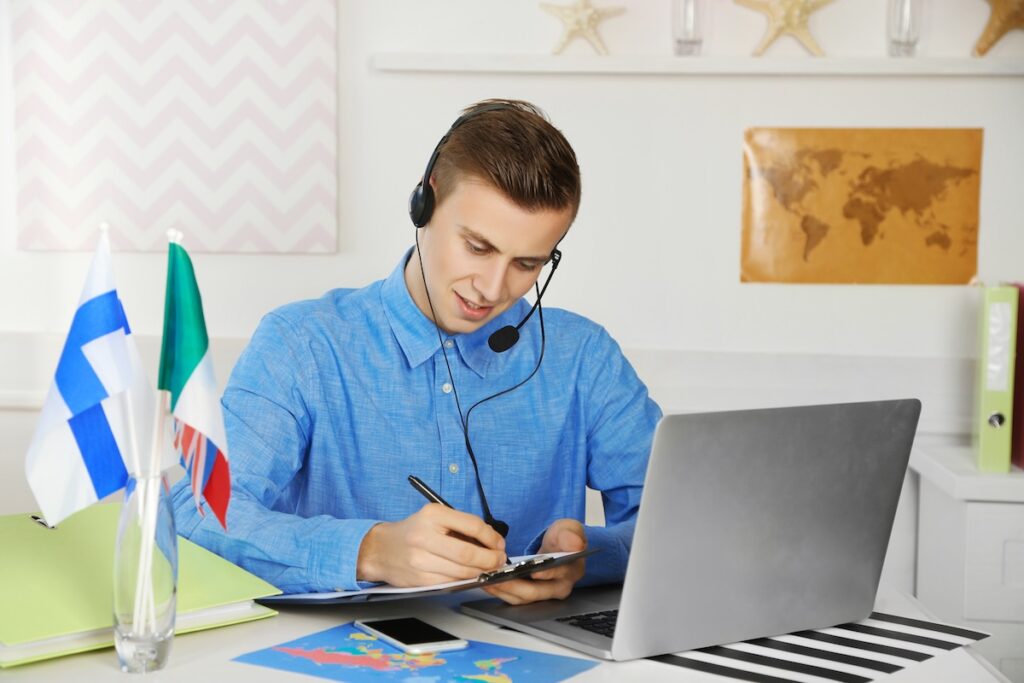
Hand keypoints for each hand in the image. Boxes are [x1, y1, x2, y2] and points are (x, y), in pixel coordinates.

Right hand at [356, 504, 505, 586]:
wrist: (381, 549)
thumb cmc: (413, 531)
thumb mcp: (435, 517)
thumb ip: (461, 526)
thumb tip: (491, 541)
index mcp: (433, 515)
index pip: (472, 526)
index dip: (492, 538)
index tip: (499, 544)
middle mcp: (425, 536)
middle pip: (468, 553)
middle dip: (490, 560)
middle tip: (498, 560)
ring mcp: (421, 559)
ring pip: (462, 571)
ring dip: (480, 572)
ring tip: (487, 568)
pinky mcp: (420, 578)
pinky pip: (451, 582)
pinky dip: (465, 580)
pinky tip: (470, 575)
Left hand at [482, 519, 585, 604]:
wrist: (556, 546)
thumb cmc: (563, 538)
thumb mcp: (569, 529)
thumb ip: (571, 534)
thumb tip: (575, 544)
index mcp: (571, 571)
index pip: (558, 575)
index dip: (546, 574)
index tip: (533, 572)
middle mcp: (558, 587)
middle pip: (535, 592)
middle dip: (514, 585)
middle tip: (497, 577)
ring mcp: (542, 594)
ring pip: (521, 598)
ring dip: (503, 590)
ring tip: (487, 579)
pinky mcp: (528, 595)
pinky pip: (513, 597)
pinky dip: (499, 590)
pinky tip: (487, 581)